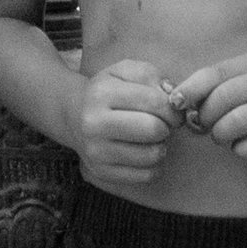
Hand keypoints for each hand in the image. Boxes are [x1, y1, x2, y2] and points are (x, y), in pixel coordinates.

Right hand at [76, 59, 175, 188]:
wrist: (74, 116)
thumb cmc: (107, 92)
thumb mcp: (123, 71)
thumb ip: (150, 75)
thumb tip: (172, 97)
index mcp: (101, 94)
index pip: (154, 101)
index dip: (172, 107)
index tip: (172, 110)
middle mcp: (94, 123)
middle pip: (154, 130)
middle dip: (166, 126)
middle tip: (161, 124)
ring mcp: (96, 152)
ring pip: (152, 155)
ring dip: (160, 146)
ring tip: (151, 138)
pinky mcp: (102, 173)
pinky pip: (146, 176)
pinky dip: (153, 165)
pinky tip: (143, 152)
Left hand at [172, 52, 246, 156]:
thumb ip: (224, 84)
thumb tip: (182, 102)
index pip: (216, 73)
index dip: (190, 89)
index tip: (175, 102)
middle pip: (224, 98)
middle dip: (206, 116)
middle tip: (204, 126)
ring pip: (238, 123)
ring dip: (221, 135)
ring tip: (222, 136)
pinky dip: (241, 149)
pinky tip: (242, 146)